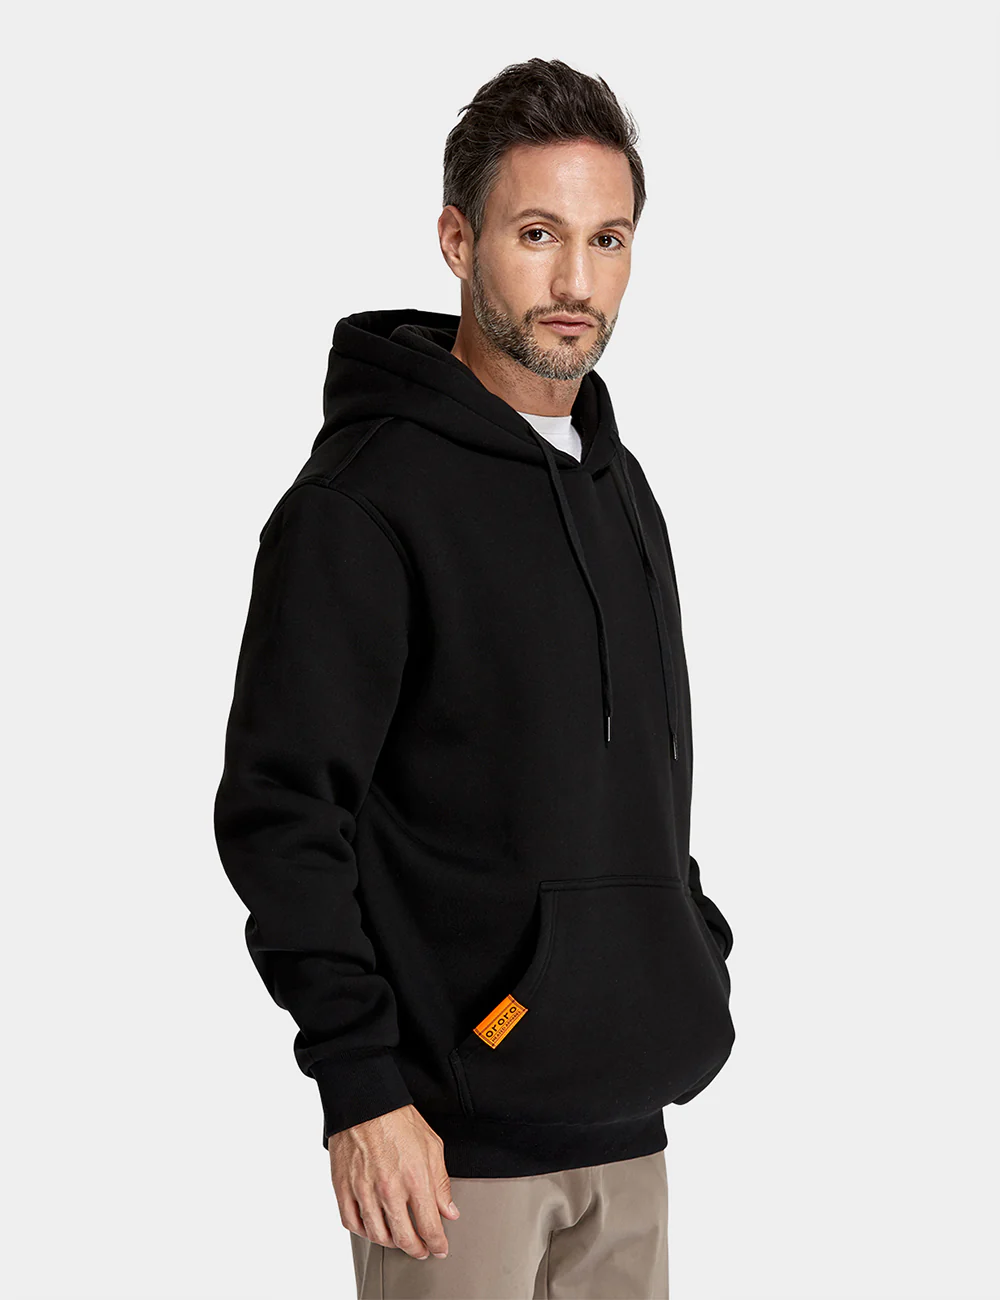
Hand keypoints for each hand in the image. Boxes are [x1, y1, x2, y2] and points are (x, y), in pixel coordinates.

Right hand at [329, 1104, 460, 1259]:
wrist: (365, 1102)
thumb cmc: (398, 1119)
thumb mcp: (432, 1146)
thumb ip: (441, 1183)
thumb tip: (449, 1211)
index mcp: (415, 1179)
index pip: (430, 1227)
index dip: (437, 1244)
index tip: (439, 1249)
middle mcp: (389, 1189)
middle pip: (404, 1238)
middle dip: (416, 1250)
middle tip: (421, 1251)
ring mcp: (363, 1191)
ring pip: (377, 1235)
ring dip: (391, 1243)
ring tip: (399, 1240)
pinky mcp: (343, 1188)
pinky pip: (352, 1223)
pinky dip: (364, 1232)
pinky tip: (373, 1228)